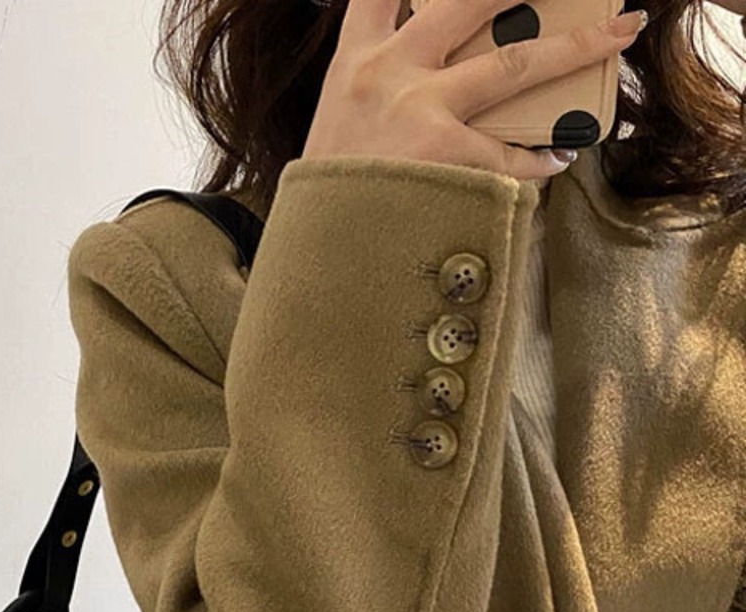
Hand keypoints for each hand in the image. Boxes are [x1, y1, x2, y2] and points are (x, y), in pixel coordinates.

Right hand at [301, 0, 647, 178]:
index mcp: (353, 65)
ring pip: (516, 62)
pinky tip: (556, 158)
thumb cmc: (324, 204)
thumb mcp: (334, 132)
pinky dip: (537, 158)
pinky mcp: (447, 157)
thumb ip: (372, 96)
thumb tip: (428, 84)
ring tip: (616, 34)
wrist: (311, 263)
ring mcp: (419, 112)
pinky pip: (509, 153)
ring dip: (576, 47)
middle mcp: (387, 74)